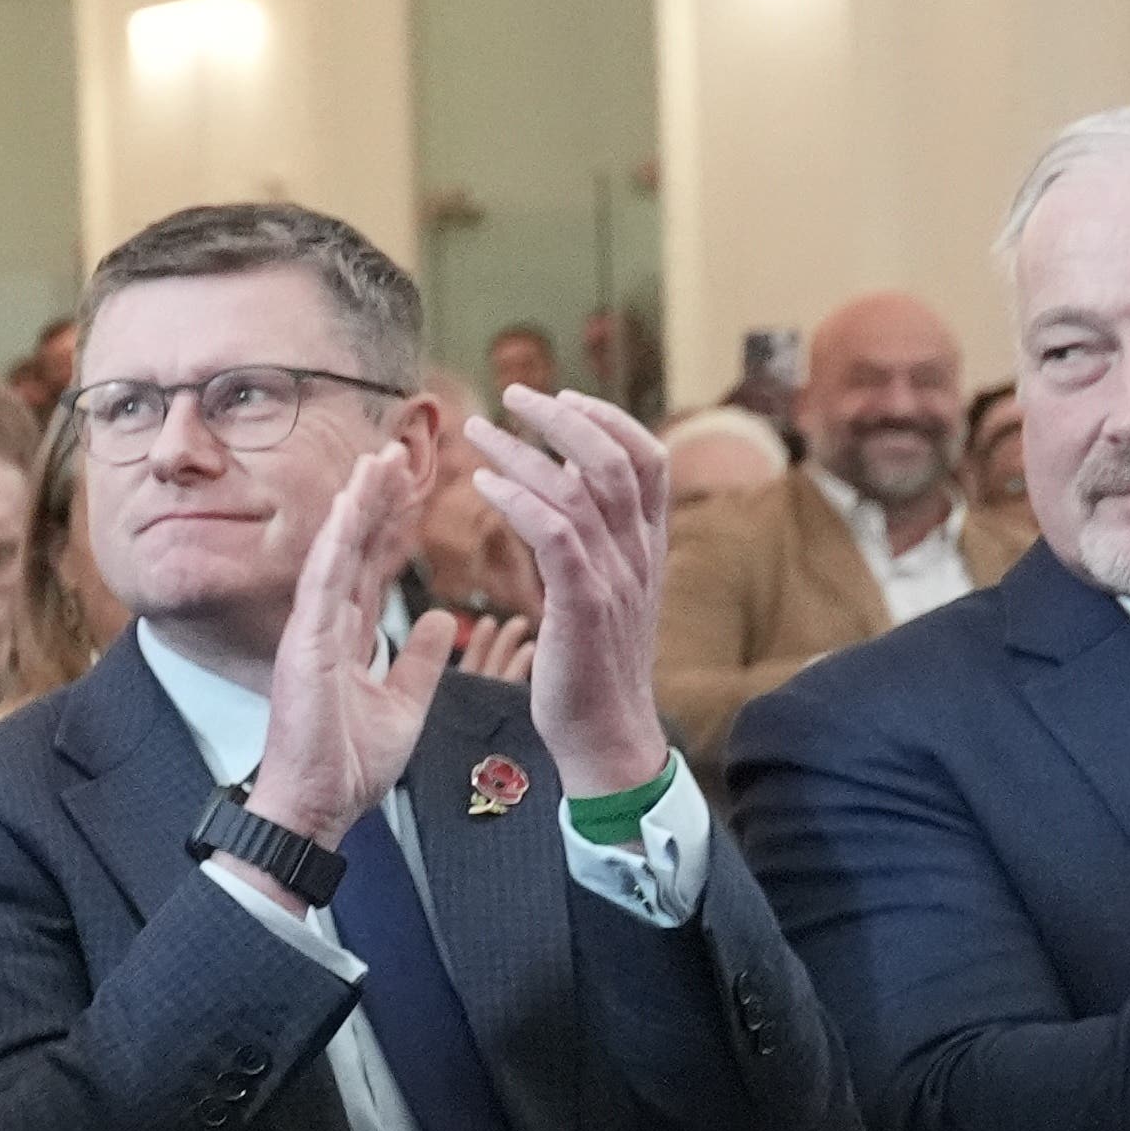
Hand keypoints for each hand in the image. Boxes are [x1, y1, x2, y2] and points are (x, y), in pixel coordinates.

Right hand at [244, 440, 461, 848]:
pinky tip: (352, 506)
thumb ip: (416, 661)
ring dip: (357, 505)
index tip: (409, 482)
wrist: (317, 810)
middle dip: (374, 499)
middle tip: (396, 449)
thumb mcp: (402, 706)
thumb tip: (439, 622)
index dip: (389, 525)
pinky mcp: (304, 648)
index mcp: (344, 638)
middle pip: (351, 548)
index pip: (369, 567)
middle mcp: (323, 626)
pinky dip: (336, 542)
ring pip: (334, 553)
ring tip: (378, 459)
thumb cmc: (348, 768)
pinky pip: (322, 584)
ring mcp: (310, 633)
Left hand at [463, 387, 676, 802]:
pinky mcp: (584, 607)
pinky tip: (485, 486)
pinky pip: (555, 536)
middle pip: (616, 460)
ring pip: (581, 490)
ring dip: (525, 451)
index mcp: (648, 548)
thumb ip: (597, 541)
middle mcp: (639, 555)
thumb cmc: (592, 665)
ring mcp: (615, 580)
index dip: (609, 419)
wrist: (605, 736)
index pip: (649, 460)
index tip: (565, 396)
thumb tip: (570, 490)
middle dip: (565, 417)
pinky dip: (520, 501)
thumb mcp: (606, 592)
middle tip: (515, 393)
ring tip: (480, 431)